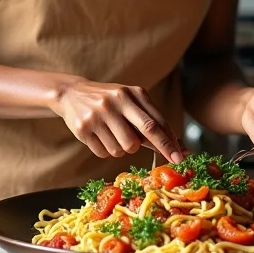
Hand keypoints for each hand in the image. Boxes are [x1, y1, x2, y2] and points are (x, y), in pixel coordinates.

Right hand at [51, 78, 184, 163]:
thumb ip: (151, 121)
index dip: (169, 141)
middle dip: (162, 148)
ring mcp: (98, 115)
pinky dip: (106, 150)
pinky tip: (101, 136)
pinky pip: (104, 153)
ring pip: (123, 149)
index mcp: (131, 93)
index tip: (181, 156)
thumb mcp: (130, 102)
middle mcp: (115, 101)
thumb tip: (178, 146)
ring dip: (123, 148)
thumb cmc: (111, 101)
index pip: (155, 121)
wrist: (72, 93)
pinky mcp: (83, 128)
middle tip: (171, 159)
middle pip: (143, 133)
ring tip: (115, 135)